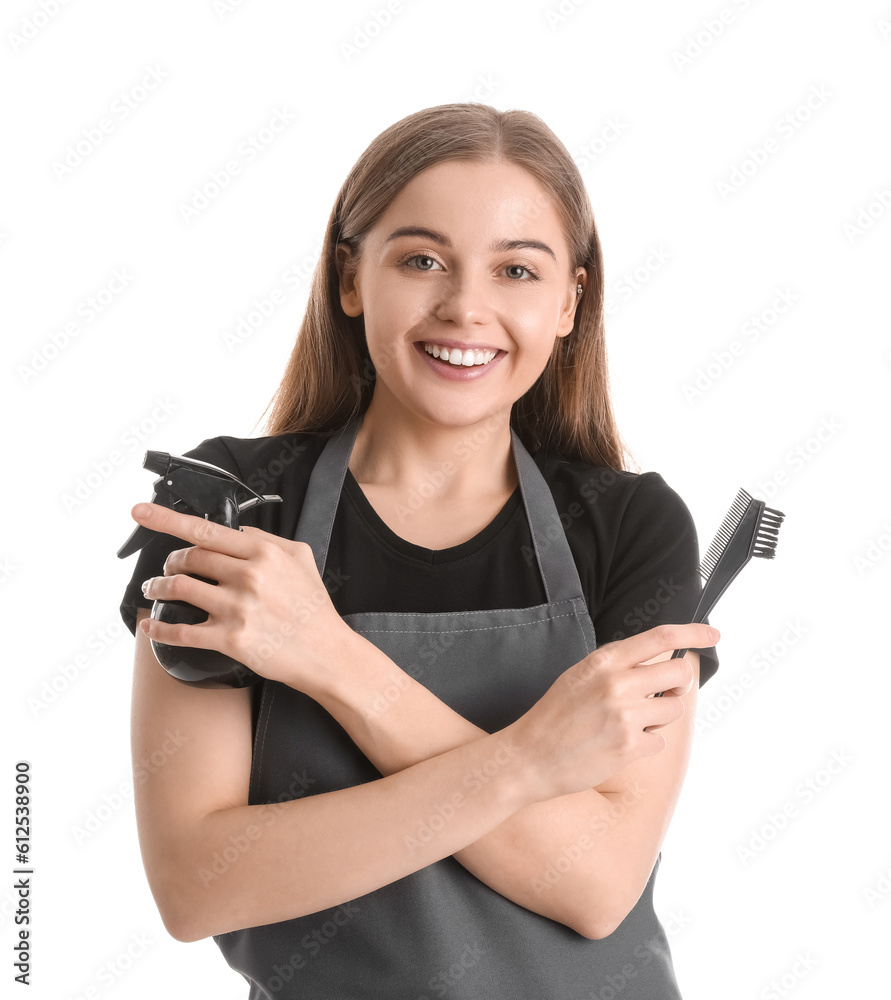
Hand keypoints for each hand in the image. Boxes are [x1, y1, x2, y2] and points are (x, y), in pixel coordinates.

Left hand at [133, 501, 352, 690]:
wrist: (327, 652)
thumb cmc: (313, 607)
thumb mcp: (301, 558)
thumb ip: (267, 538)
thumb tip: (235, 530)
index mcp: (264, 553)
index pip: (206, 530)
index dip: (167, 518)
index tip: (141, 512)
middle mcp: (249, 577)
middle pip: (189, 558)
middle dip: (169, 562)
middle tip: (166, 568)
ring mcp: (238, 609)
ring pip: (178, 590)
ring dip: (157, 589)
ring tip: (152, 592)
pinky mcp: (230, 640)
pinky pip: (181, 631)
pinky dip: (159, 628)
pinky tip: (152, 626)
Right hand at [506, 623, 719, 801]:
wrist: (530, 756)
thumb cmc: (555, 716)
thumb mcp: (579, 675)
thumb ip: (617, 666)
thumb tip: (658, 663)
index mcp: (603, 661)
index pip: (660, 637)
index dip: (693, 632)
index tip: (713, 634)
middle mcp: (617, 683)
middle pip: (680, 673)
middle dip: (679, 683)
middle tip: (663, 692)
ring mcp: (625, 715)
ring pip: (674, 708)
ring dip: (660, 716)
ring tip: (629, 723)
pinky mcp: (630, 746)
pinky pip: (660, 739)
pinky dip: (646, 743)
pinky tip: (619, 745)